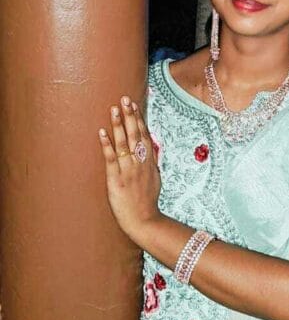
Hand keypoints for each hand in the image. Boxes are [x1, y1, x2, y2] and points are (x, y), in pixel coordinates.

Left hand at [99, 95, 161, 244]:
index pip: (144, 135)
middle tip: (124, 98)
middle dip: (130, 115)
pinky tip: (101, 133)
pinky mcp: (117, 180)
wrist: (144, 221)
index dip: (139, 119)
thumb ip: (151, 162)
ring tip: (113, 109)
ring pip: (123, 143)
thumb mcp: (155, 179)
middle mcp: (140, 163)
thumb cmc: (147, 202)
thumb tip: (150, 149)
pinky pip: (111, 159)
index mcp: (149, 162)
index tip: (134, 104)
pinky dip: (106, 145)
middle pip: (135, 135)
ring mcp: (128, 171)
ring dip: (118, 125)